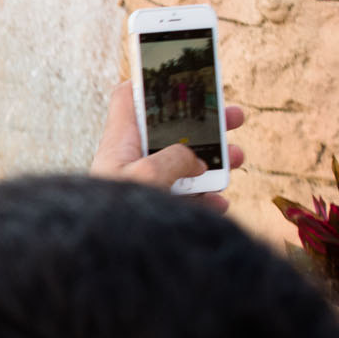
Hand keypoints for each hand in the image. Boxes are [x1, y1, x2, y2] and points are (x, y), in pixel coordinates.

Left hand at [92, 81, 247, 211]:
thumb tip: (195, 160)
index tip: (177, 72)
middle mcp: (130, 162)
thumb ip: (174, 158)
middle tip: (235, 115)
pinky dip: (205, 201)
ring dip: (215, 163)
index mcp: (120, 143)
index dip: (149, 82)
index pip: (127, 100)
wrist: (101, 265)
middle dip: (206, 124)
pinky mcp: (154, 213)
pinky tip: (218, 205)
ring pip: (184, 167)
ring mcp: (143, 188)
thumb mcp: (146, 176)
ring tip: (237, 159)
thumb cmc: (111, 217)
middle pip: (170, 131)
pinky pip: (185, 202)